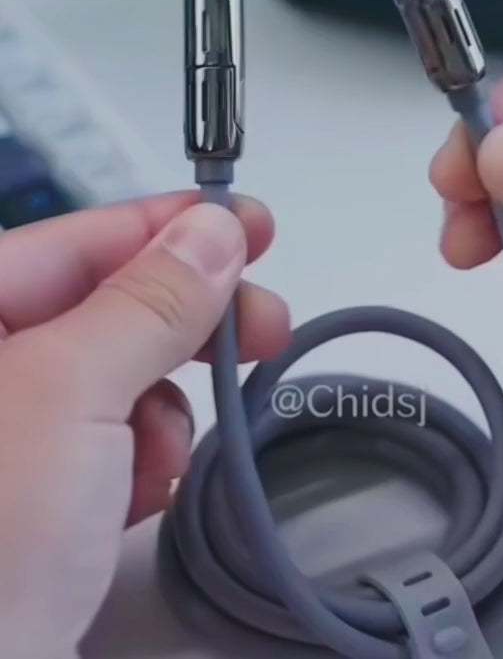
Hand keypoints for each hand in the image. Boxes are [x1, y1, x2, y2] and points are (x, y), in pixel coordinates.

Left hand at [0, 191, 289, 658]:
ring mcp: (14, 434)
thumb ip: (146, 302)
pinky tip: (139, 492)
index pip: (77, 240)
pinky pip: (115, 440)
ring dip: (161, 409)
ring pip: (121, 379)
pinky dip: (143, 459)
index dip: (170, 226)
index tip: (247, 223)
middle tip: (264, 321)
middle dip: (186, 323)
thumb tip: (211, 232)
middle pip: (106, 307)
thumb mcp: (68, 393)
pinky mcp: (40, 490)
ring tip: (156, 456)